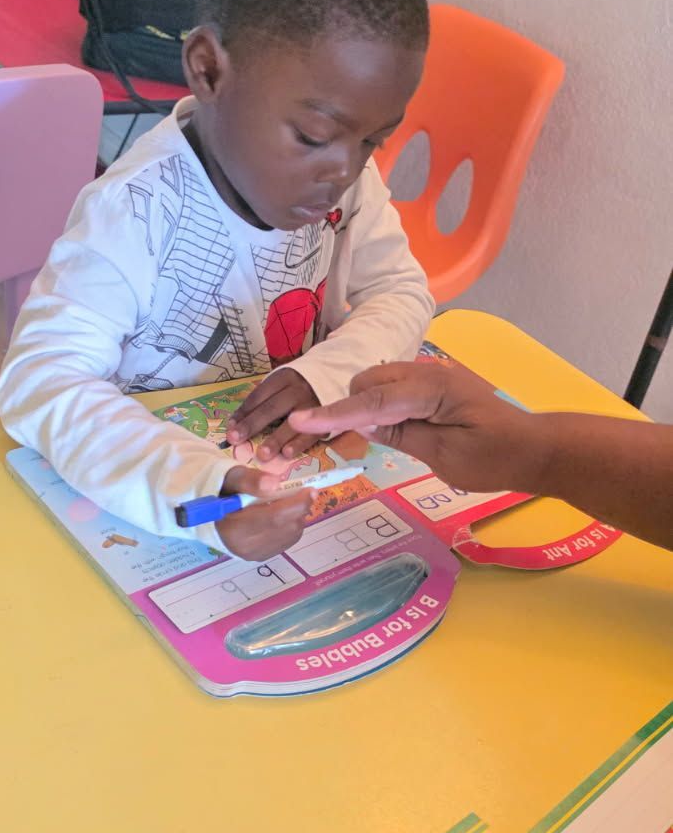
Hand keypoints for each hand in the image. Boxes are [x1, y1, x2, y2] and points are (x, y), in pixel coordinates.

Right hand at [217, 464, 313, 559]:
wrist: (209, 514)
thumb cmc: (222, 492)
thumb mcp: (232, 477)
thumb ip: (251, 480)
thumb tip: (275, 484)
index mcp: (233, 527)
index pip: (274, 518)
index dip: (296, 504)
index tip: (310, 489)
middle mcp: (245, 546)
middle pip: (286, 528)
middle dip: (300, 508)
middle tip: (302, 492)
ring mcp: (254, 554)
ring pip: (291, 534)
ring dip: (297, 516)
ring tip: (287, 502)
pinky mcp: (261, 557)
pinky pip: (288, 541)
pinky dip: (292, 525)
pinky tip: (282, 515)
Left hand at [227, 371, 325, 462]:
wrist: (331, 380)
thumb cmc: (296, 388)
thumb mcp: (279, 385)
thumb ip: (261, 400)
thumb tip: (234, 422)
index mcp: (283, 378)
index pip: (259, 396)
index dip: (243, 413)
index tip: (230, 429)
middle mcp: (297, 390)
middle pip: (272, 408)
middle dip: (253, 425)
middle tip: (236, 440)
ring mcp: (313, 405)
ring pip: (292, 422)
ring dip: (276, 438)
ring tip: (262, 454)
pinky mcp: (325, 421)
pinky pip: (311, 434)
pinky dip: (299, 444)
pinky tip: (287, 454)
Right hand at [289, 359, 537, 492]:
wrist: (534, 448)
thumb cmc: (495, 459)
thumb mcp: (445, 457)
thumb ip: (400, 435)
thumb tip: (358, 422)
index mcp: (432, 389)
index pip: (372, 402)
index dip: (333, 413)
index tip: (298, 421)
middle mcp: (429, 373)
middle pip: (368, 383)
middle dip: (353, 408)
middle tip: (357, 443)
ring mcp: (432, 375)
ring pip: (378, 383)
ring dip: (367, 406)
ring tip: (384, 438)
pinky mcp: (434, 385)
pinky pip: (394, 388)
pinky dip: (383, 405)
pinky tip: (396, 428)